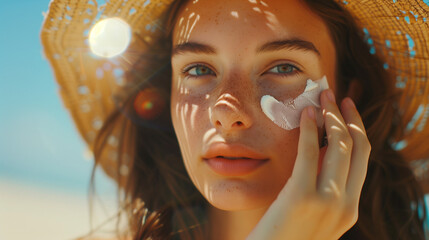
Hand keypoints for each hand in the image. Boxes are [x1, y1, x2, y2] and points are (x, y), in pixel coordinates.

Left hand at [247, 89, 370, 239]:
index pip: (363, 159)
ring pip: (340, 145)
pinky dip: (309, 128)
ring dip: (331, 115)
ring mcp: (327, 200)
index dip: (357, 129)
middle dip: (347, 116)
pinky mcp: (302, 195)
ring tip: (321, 96)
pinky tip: (305, 112)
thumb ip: (321, 183)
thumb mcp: (311, 211)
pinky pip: (309, 152)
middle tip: (334, 95)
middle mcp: (346, 204)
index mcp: (350, 208)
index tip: (347, 110)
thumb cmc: (283, 235)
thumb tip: (320, 147)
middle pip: (357, 147)